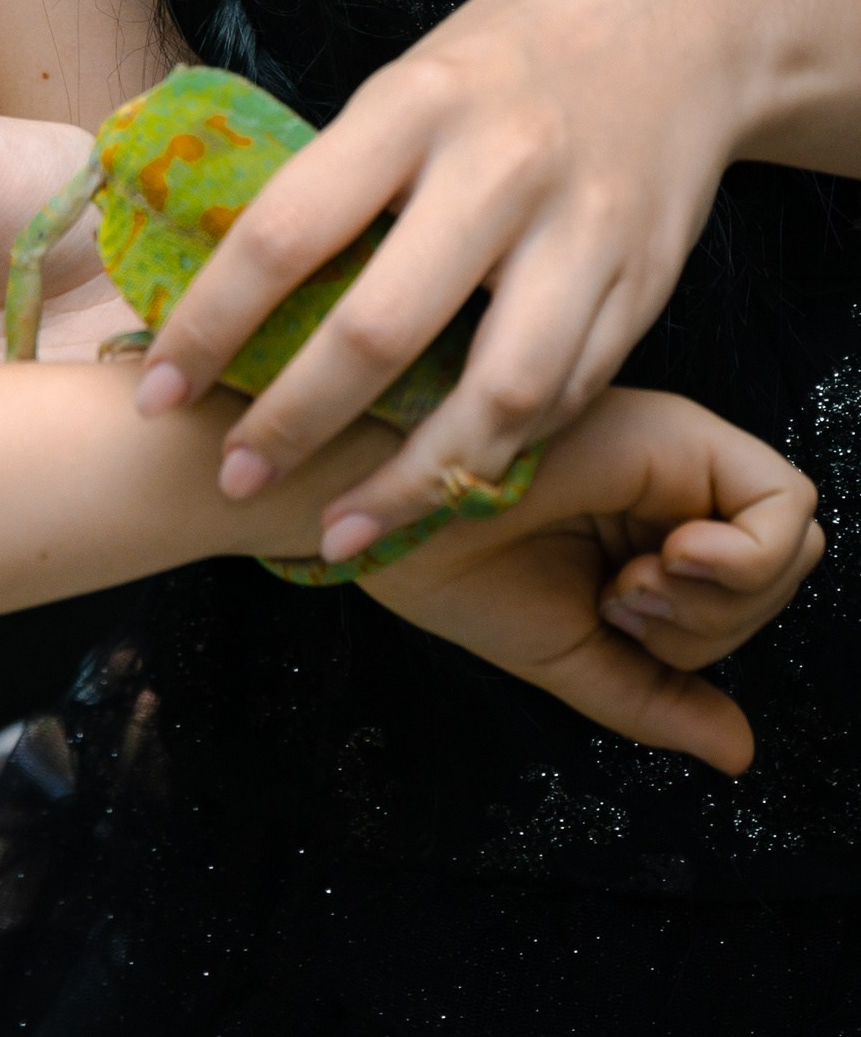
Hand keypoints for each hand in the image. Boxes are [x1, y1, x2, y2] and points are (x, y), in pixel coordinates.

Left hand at [136, 0, 791, 547]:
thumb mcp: (410, 80)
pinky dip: (500, 453)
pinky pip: (565, 397)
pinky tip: (444, 485)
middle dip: (295, 422)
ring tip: (342, 530)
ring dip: (410, 483)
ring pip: (496, 395)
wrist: (681, 26)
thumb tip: (223, 274)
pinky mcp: (646, 287)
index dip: (212, 323)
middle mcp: (500, 168)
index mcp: (413, 103)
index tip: (157, 391)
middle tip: (234, 478)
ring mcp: (583, 234)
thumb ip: (344, 173)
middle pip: (383, 328)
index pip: (287, 230)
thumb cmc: (507, 57)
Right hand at [360, 386, 821, 775]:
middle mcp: (673, 480)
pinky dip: (743, 559)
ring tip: (626, 579)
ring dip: (719, 595)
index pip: (749, 594)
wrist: (386, 508)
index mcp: (647, 526)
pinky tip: (661, 558)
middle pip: (783, 569)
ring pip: (794, 540)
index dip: (708, 630)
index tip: (620, 617)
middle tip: (624, 601)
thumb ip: (657, 699)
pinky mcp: (681, 427)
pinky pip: (783, 505)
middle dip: (715, 620)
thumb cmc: (453, 568)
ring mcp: (679, 448)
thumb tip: (742, 753)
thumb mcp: (573, 656)